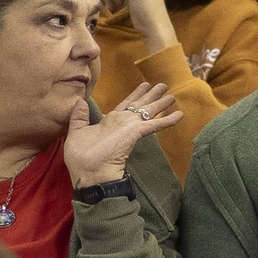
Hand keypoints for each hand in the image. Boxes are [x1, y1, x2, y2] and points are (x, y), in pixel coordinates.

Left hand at [64, 82, 182, 188]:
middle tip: (163, 85)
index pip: (126, 105)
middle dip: (152, 95)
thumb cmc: (81, 157)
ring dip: (161, 103)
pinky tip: (180, 114)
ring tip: (172, 94)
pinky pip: (154, 124)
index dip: (135, 94)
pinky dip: (168, 120)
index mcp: (110, 122)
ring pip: (149, 111)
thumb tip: (80, 101)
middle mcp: (123, 123)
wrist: (90, 172)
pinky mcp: (136, 133)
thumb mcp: (76, 132)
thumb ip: (79, 116)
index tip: (144, 85)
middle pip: (140, 105)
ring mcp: (130, 128)